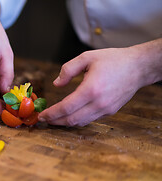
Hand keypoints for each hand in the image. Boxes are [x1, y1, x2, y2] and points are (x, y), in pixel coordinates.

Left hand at [38, 39, 161, 126]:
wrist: (139, 67)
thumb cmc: (113, 60)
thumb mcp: (87, 57)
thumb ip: (68, 69)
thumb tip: (56, 84)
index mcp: (91, 89)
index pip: (66, 107)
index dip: (52, 113)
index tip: (41, 115)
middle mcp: (98, 103)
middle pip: (71, 120)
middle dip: (55, 121)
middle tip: (44, 119)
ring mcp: (105, 109)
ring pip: (80, 122)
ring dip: (65, 123)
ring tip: (54, 119)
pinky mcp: (110, 111)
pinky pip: (89, 119)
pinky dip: (77, 120)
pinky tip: (69, 115)